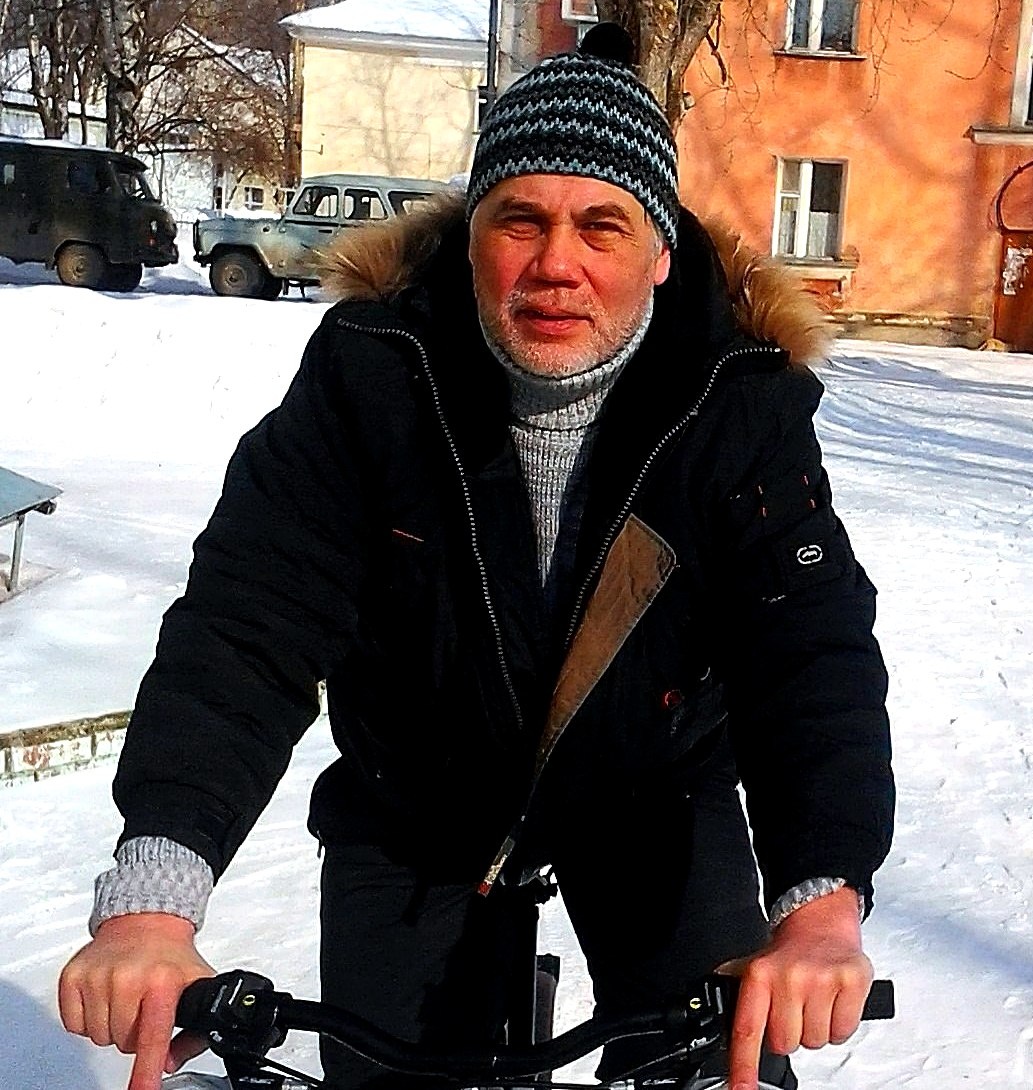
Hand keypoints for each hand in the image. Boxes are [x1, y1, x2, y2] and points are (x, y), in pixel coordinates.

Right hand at [58, 913, 214, 1089]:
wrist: (146, 920)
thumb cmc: (170, 956)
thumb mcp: (196, 986)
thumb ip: (193, 1031)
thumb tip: (170, 1062)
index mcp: (162, 980)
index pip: (152, 1037)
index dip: (146, 1071)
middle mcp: (127, 976)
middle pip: (123, 1043)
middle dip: (134, 1034)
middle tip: (144, 1005)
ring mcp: (97, 975)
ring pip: (97, 1037)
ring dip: (111, 1027)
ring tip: (126, 998)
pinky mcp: (73, 975)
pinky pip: (74, 1025)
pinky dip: (87, 1018)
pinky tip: (104, 995)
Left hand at [718, 886, 872, 1089]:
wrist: (821, 921)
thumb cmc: (789, 952)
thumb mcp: (756, 965)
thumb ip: (738, 993)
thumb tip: (717, 1018)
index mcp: (760, 974)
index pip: (748, 1028)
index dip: (744, 1065)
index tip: (742, 1089)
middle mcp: (789, 977)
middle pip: (786, 1044)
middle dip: (790, 1033)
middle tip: (794, 1007)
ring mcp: (822, 979)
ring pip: (816, 1042)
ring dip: (816, 1029)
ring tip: (813, 1001)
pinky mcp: (852, 981)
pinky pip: (843, 1033)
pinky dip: (839, 1025)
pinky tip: (832, 1001)